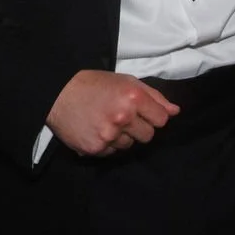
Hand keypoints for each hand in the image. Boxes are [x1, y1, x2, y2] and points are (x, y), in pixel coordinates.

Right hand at [45, 71, 178, 156]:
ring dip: (122, 137)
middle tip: (123, 117)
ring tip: (106, 122)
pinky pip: (111, 152)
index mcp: (133, 98)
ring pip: (129, 145)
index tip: (143, 113)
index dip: (153, 116)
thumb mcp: (127, 82)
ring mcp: (108, 135)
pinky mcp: (94, 148)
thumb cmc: (96, 84)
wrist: (59, 94)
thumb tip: (175, 111)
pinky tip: (96, 130)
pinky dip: (106, 144)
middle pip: (148, 136)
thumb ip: (154, 97)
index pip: (161, 120)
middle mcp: (123, 117)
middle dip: (139, 128)